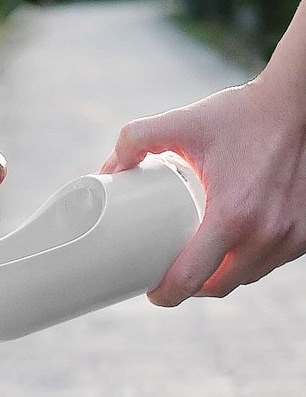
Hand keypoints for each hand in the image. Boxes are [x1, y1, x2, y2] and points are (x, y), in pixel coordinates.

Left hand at [101, 75, 305, 305]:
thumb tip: (109, 169)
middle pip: (219, 286)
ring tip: (197, 262)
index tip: (151, 291)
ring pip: (248, 277)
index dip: (166, 293)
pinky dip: (249, 262)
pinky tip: (232, 251)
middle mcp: (267, 234)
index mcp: (233, 216)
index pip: (193, 279)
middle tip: (168, 274)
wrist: (299, 104)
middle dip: (191, 288)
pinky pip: (272, 263)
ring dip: (221, 277)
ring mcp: (292, 237)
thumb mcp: (183, 122)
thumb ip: (136, 138)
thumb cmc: (242, 115)